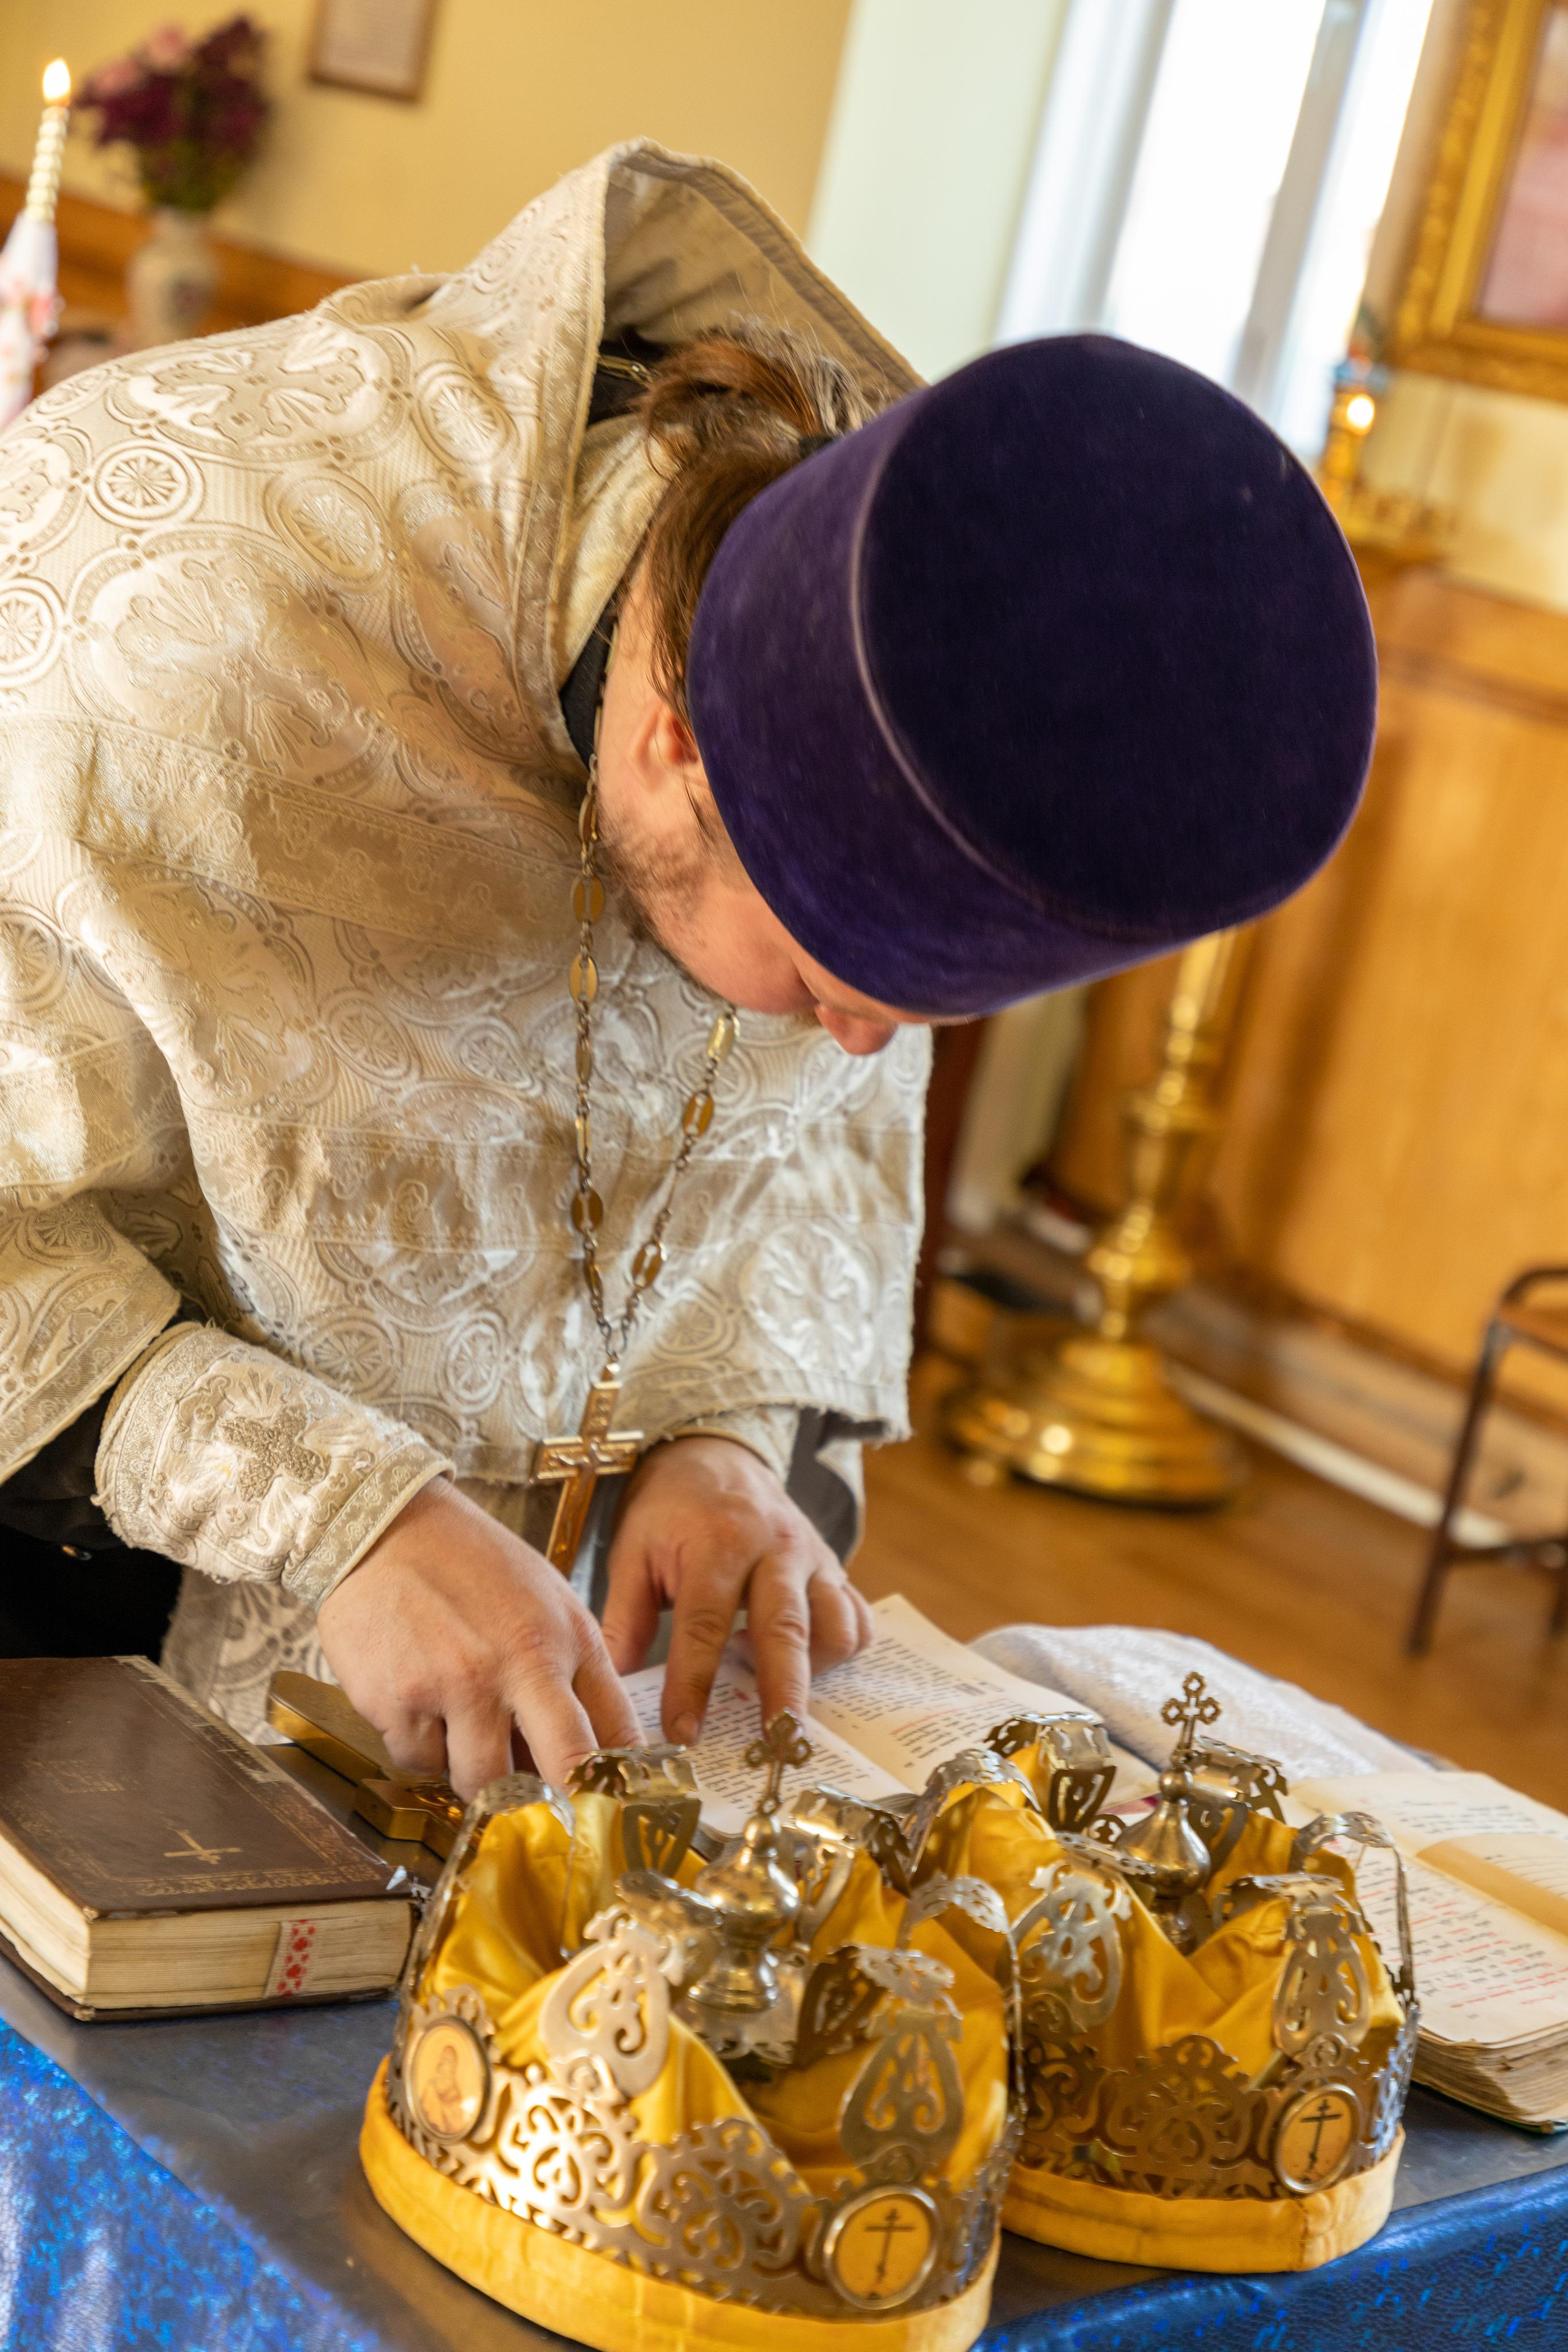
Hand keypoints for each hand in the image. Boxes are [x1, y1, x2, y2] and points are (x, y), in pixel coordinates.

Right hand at [316, 1480, 637, 1798]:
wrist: (385, 1526)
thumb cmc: (471, 1566)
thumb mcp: (546, 1601)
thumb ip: (571, 1672)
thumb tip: (587, 1753)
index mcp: (566, 1638)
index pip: (615, 1729)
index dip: (620, 1781)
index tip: (615, 1808)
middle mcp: (517, 1664)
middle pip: (564, 1767)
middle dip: (565, 1805)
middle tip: (555, 1823)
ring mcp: (455, 1686)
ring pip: (481, 1781)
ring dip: (476, 1775)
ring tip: (464, 1733)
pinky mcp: (397, 1701)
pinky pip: (419, 1761)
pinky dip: (421, 1748)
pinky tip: (417, 1703)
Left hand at [600, 1436, 871, 1743]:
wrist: (717, 1455)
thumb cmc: (670, 1510)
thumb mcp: (633, 1552)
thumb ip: (625, 1619)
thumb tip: (610, 1688)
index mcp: (718, 1542)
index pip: (704, 1625)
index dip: (693, 1685)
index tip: (683, 1734)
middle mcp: (775, 1548)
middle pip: (786, 1630)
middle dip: (783, 1695)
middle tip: (774, 1748)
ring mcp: (812, 1558)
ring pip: (836, 1626)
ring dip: (814, 1672)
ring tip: (774, 1690)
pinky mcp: (833, 1567)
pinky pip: (858, 1618)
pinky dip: (839, 1650)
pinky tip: (802, 1662)